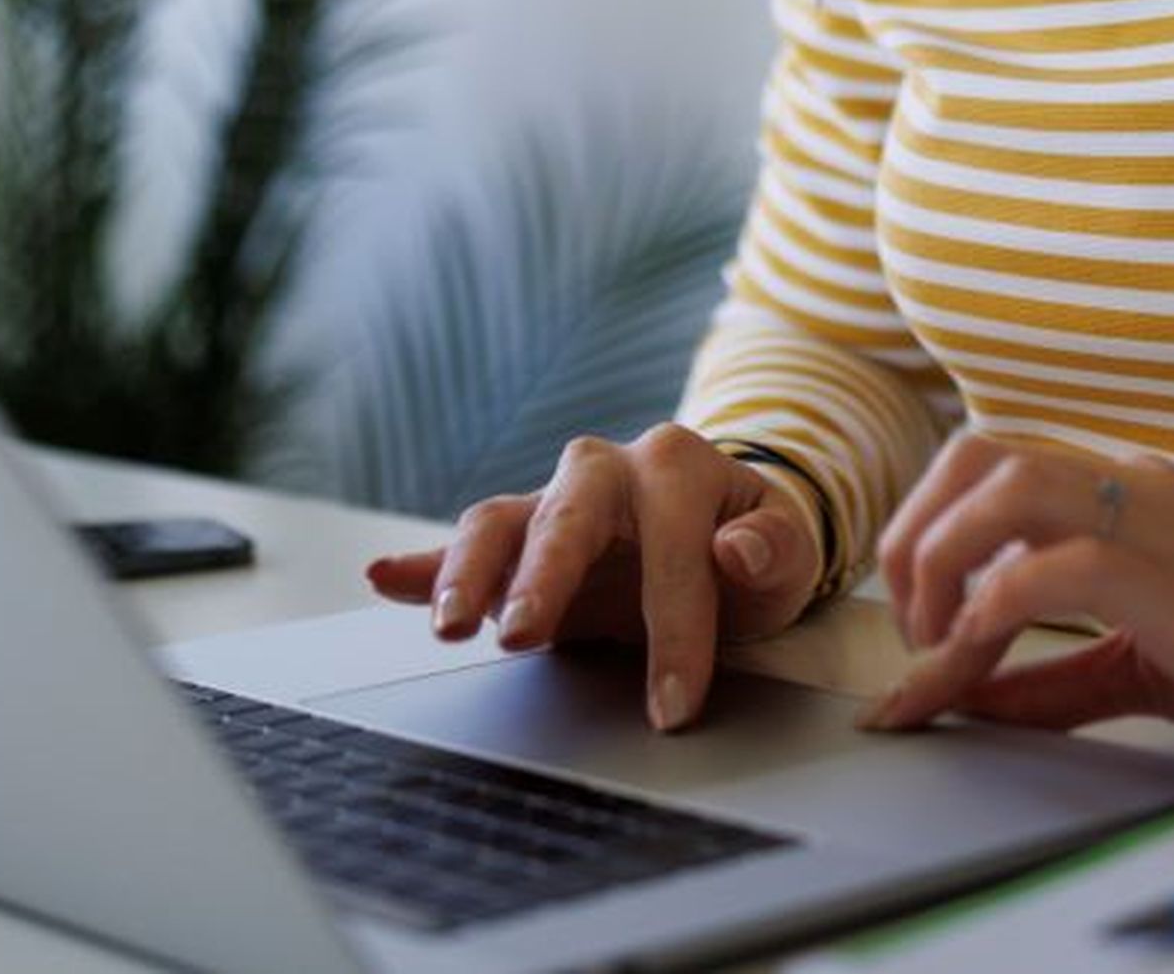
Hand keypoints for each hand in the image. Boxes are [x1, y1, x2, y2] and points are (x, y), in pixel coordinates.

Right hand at [362, 424, 826, 731]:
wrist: (719, 531)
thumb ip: (775, 548)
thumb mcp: (788, 549)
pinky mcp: (516, 541)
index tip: (673, 706)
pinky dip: (422, 567)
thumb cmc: (751, 546)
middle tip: (523, 636)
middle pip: (566, 518)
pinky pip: (460, 548)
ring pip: (499, 525)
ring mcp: (551, 504)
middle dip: (544, 578)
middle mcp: (603, 471)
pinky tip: (385, 580)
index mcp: (675, 466)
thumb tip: (739, 547)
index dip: (677, 632)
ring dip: (468, 573)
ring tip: (451, 627)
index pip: (674, 553)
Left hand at [861, 434, 1173, 755]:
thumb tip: (962, 694)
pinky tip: (985, 651)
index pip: (995, 474)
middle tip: (911, 627)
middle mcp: (1134, 486)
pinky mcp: (1173, 577)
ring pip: (1004, 485)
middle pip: (979, 456)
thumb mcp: (1142, 665)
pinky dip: (995, 604)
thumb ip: (1053, 677)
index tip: (915, 643)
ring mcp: (1155, 520)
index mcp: (1129, 495)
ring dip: (943, 559)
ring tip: (938, 642)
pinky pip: (1054, 566)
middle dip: (915, 533)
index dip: (930, 543)